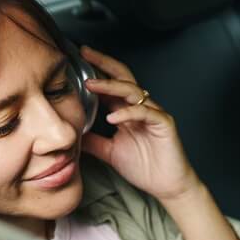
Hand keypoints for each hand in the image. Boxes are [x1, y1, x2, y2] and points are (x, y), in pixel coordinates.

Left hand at [79, 46, 200, 201]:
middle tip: (85, 53)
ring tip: (92, 85)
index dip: (96, 71)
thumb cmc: (144, 168)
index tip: (78, 60)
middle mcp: (141, 107)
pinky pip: (145, 112)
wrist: (167, 186)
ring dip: (111, 86)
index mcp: (128, 111)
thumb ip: (93, 140)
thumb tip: (73, 133)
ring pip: (132, 91)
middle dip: (103, 63)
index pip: (111, 85)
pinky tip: (113, 118)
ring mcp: (154, 113)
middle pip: (123, 77)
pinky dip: (128, 113)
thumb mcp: (110, 152)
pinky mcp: (164, 124)